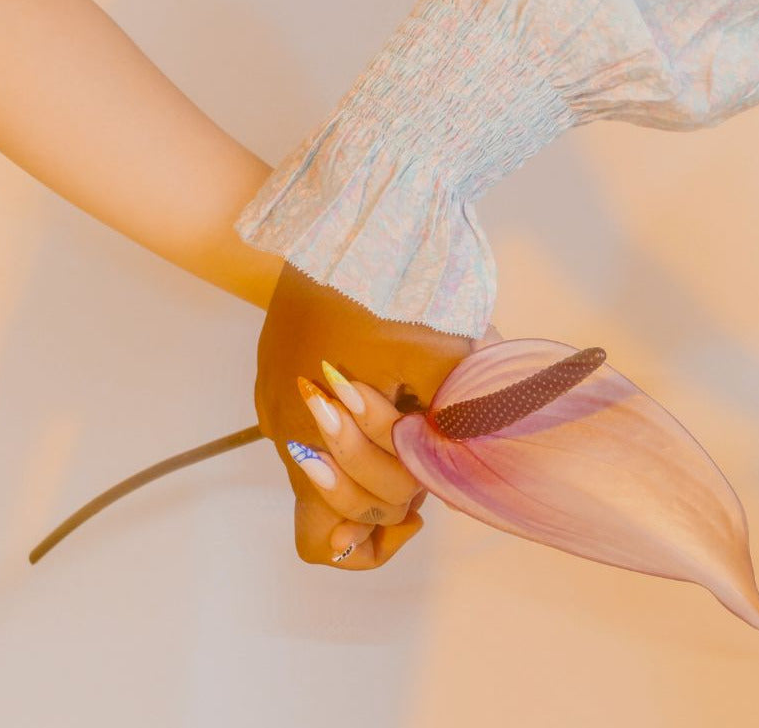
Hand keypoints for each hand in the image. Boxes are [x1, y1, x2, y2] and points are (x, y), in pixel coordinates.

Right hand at [254, 261, 498, 567]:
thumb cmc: (389, 290)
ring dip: (363, 460)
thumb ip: (460, 423)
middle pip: (328, 506)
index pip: (338, 535)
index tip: (422, 497)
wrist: (340, 223)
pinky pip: (305, 428)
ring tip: (403, 422)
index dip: (386, 525)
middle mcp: (284, 428)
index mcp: (316, 437)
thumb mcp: (443, 359)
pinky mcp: (273, 373)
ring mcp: (273, 400)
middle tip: (419, 455)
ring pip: (316, 467)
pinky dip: (341, 431)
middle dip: (381, 492)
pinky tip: (376, 398)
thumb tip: (485, 461)